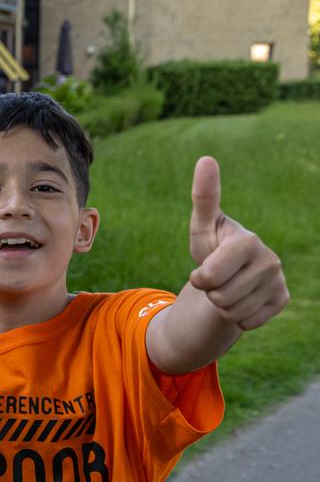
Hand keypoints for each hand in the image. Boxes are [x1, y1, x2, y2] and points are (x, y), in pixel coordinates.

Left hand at [188, 156, 288, 329]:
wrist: (230, 273)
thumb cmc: (212, 245)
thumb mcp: (201, 225)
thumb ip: (203, 197)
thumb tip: (206, 158)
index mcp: (248, 240)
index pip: (210, 277)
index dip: (199, 279)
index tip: (202, 269)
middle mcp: (270, 259)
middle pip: (220, 297)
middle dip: (210, 292)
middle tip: (216, 278)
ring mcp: (278, 281)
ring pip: (232, 313)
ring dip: (221, 305)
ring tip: (227, 287)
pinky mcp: (282, 300)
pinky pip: (246, 323)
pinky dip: (237, 317)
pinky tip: (242, 299)